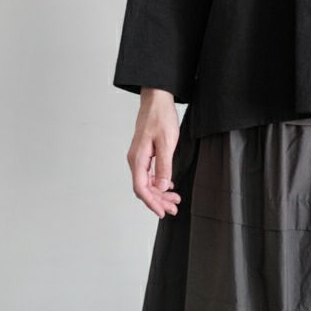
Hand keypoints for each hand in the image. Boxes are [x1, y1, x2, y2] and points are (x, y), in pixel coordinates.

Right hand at [126, 88, 182, 218]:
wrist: (157, 98)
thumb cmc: (161, 116)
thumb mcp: (167, 142)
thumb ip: (164, 166)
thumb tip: (160, 187)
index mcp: (138, 158)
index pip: (141, 188)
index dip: (152, 202)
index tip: (162, 212)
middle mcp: (136, 159)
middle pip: (144, 188)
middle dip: (158, 200)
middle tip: (174, 208)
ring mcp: (140, 156)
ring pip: (148, 181)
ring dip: (160, 192)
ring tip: (174, 199)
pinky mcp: (145, 152)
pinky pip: (150, 173)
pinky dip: (159, 181)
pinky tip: (169, 184)